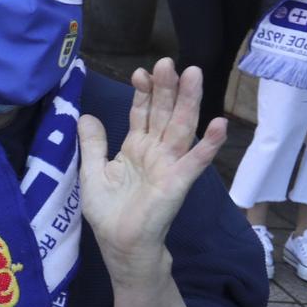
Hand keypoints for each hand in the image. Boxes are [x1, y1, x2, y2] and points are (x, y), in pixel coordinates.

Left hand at [78, 58, 225, 271]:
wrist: (120, 245)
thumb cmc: (109, 212)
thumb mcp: (92, 172)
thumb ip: (92, 144)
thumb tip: (86, 116)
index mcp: (135, 147)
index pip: (142, 113)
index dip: (143, 92)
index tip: (140, 72)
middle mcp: (155, 151)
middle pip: (163, 113)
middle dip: (166, 88)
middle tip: (168, 62)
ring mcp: (170, 165)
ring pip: (181, 127)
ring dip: (189, 101)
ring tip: (195, 73)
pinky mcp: (178, 182)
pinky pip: (196, 160)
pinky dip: (209, 142)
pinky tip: (220, 123)